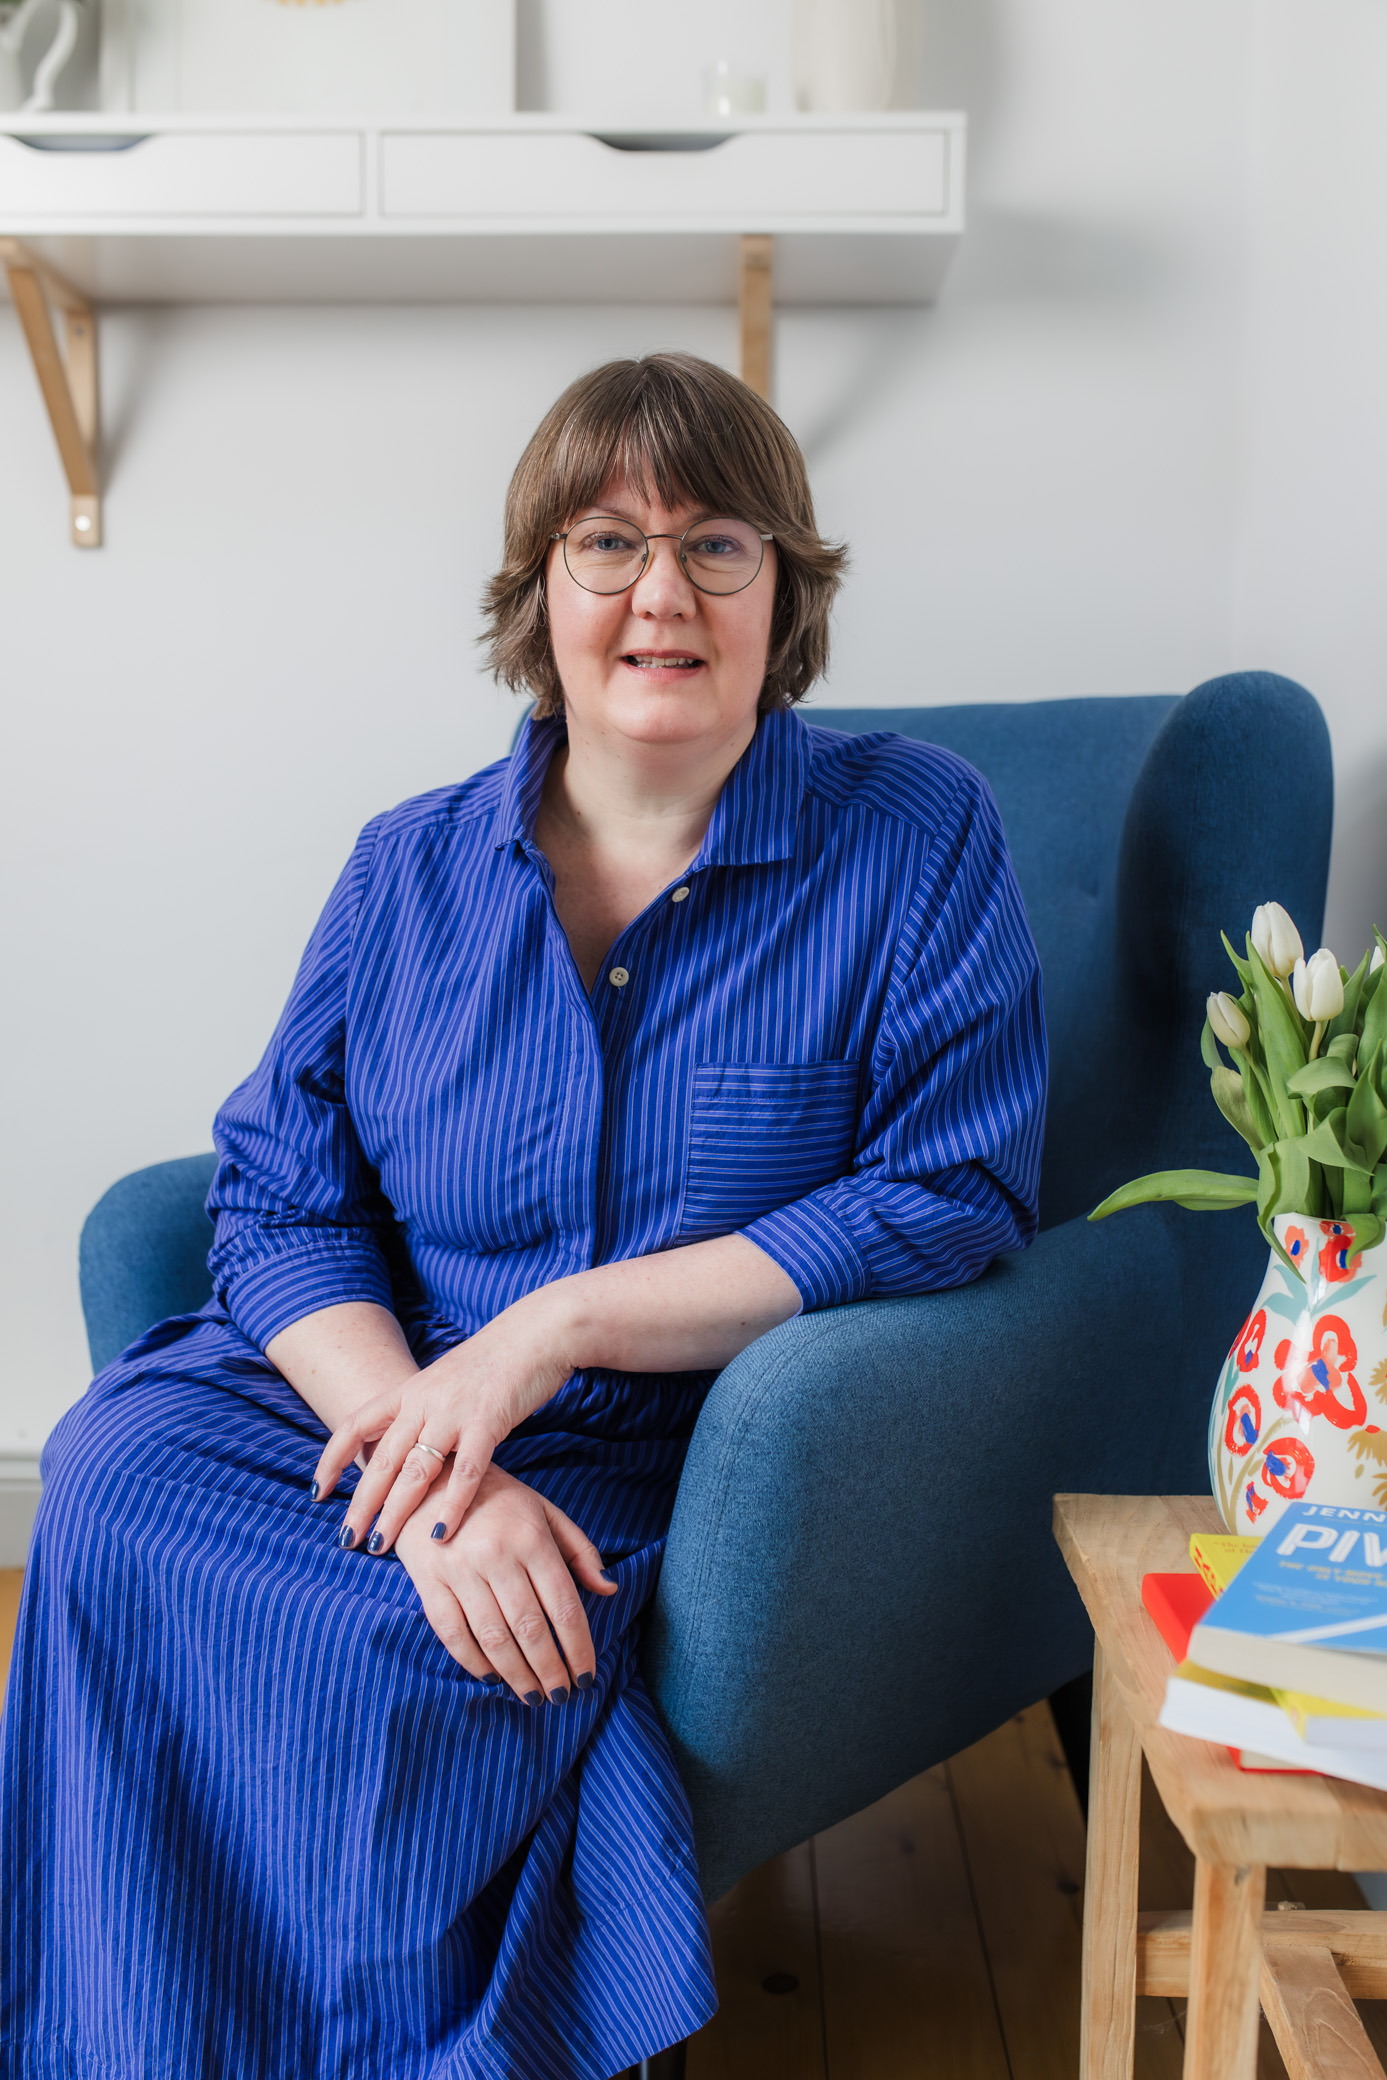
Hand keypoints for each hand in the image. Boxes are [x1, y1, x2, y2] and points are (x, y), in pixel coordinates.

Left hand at [312, 1286, 573, 1555]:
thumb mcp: (444, 1382)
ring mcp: (453, 1412)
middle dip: (360, 1503)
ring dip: (395, 1512)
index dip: (331, 1460)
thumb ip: (421, 1412)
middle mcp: (423, 1401)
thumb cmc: (494, 1363)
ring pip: (415, 1471)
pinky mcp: (488, 1422)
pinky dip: (451, 1506)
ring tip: (380, 1545)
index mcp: (408, 1390)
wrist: (535, 1333)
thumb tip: (403, 1448)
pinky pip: (465, 1472)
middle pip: (381, 1459)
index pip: (354, 1425)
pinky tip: (439, 1535)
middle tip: (346, 1540)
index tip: (317, 1493)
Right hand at [394, 1465, 615, 1701]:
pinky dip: (473, 1661)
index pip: (563, 1606)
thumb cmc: (498, 1499)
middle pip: (530, 1628)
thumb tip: (609, 1589)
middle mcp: (497, 1555)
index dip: (578, 1647)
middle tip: (561, 1696)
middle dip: (550, 1670)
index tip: (587, 1676)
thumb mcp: (544, 1512)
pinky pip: (453, 1632)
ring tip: (532, 1696)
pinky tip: (491, 1677)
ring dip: (517, 1675)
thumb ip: (579, 1550)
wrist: (431, 1477)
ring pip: (493, 1637)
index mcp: (531, 1538)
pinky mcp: (429, 1581)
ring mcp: (460, 1569)